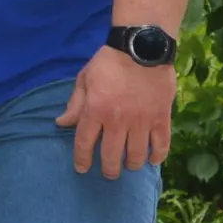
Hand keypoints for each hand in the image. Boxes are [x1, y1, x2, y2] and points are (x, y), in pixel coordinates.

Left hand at [55, 45, 176, 178]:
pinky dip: (157, 156)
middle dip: (108, 169)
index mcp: (95, 110)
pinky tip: (152, 160)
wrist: (141, 48)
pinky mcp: (161, 118)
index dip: (82, 159)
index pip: (85, 143)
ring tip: (128, 166)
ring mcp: (141, 121)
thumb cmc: (109, 62)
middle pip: (111, 155)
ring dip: (131, 164)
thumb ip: (75, 104)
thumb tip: (61, 123)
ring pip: (136, 154)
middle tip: (109, 173)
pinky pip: (161, 145)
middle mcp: (117, 120)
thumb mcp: (84, 79)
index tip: (82, 169)